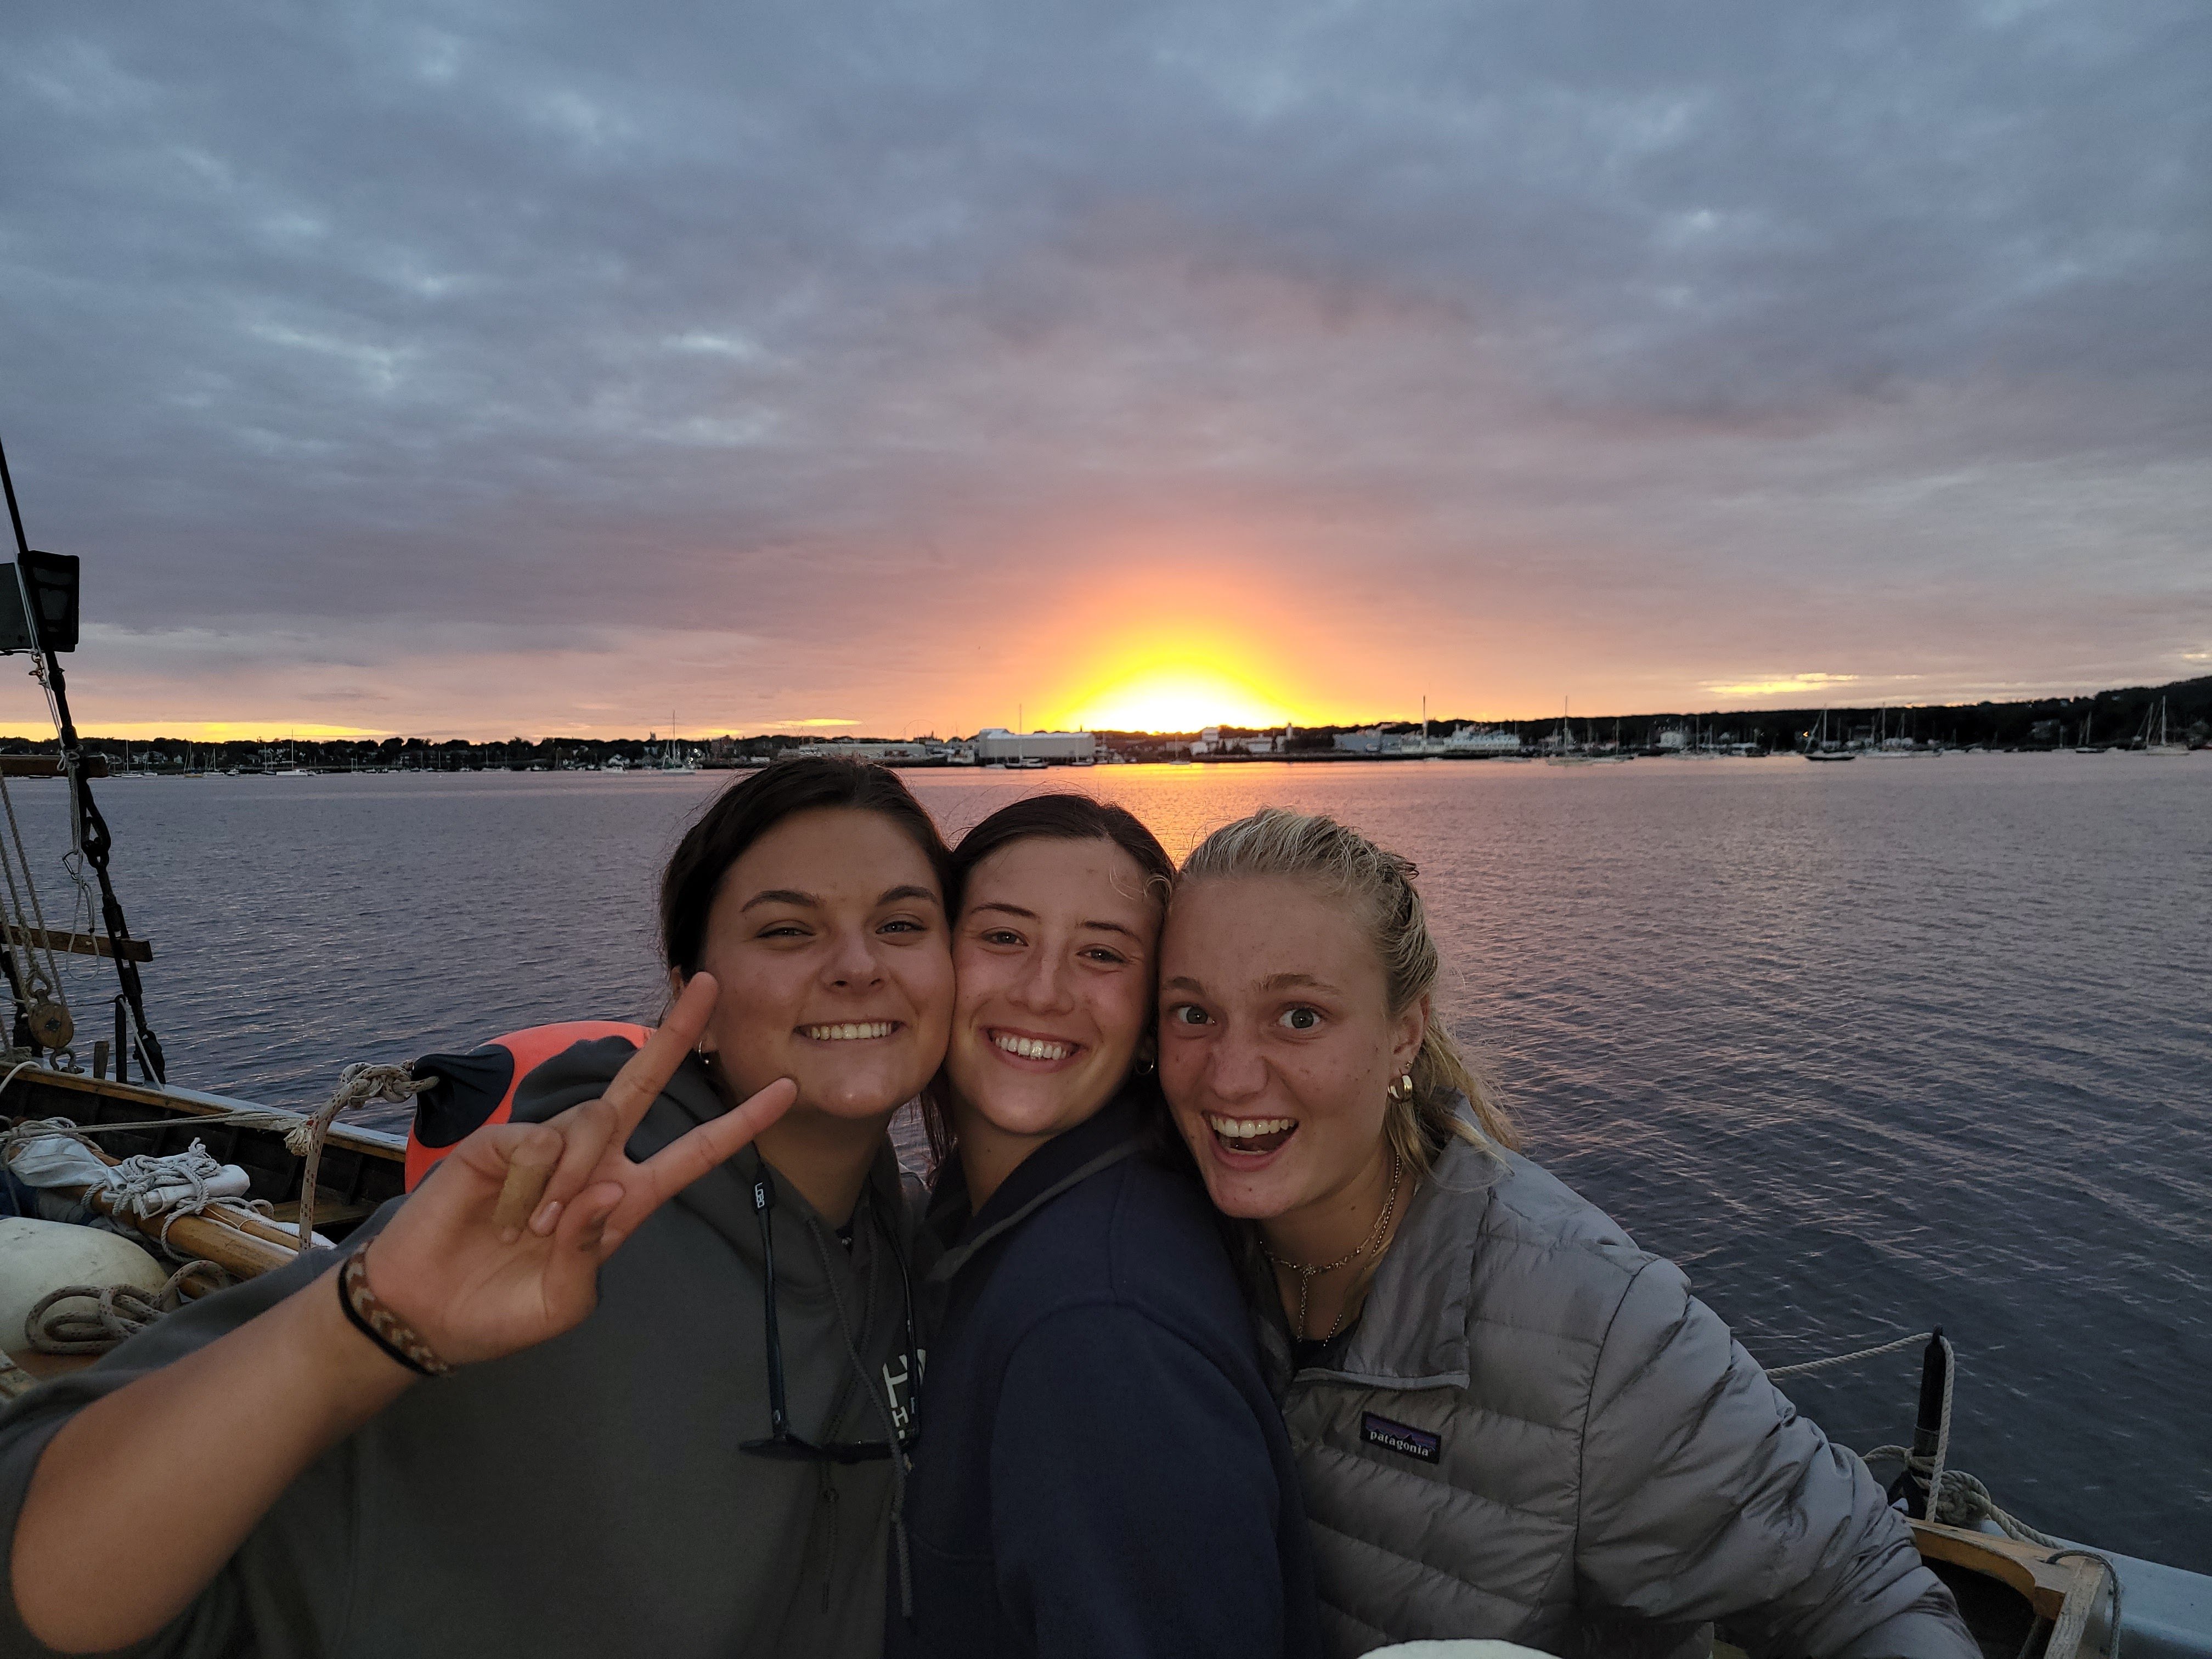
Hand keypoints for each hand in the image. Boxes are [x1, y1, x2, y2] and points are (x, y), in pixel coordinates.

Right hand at [364, 974, 794, 1364]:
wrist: (428, 1315)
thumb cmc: (500, 1310)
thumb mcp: (564, 1300)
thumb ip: (592, 1249)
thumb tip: (607, 1186)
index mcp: (624, 1196)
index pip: (693, 1152)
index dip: (740, 1124)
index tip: (787, 1090)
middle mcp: (594, 1160)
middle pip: (645, 1084)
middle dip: (677, 1033)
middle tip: (710, 982)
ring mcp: (547, 1145)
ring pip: (593, 1121)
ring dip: (571, 1179)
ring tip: (534, 1230)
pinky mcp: (501, 1141)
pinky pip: (538, 1141)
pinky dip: (530, 1182)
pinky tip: (504, 1214)